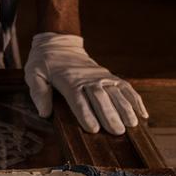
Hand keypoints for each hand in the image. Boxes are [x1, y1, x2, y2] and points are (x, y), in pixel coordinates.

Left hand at [24, 32, 147, 134]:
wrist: (59, 43)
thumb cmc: (44, 63)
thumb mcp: (33, 74)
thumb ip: (38, 92)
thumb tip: (44, 113)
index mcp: (68, 81)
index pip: (78, 99)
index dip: (85, 114)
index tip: (93, 129)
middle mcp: (88, 79)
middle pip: (100, 98)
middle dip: (110, 115)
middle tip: (118, 132)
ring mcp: (101, 77)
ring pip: (116, 93)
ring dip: (126, 109)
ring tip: (132, 124)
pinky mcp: (109, 76)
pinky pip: (125, 87)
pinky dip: (135, 100)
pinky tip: (142, 114)